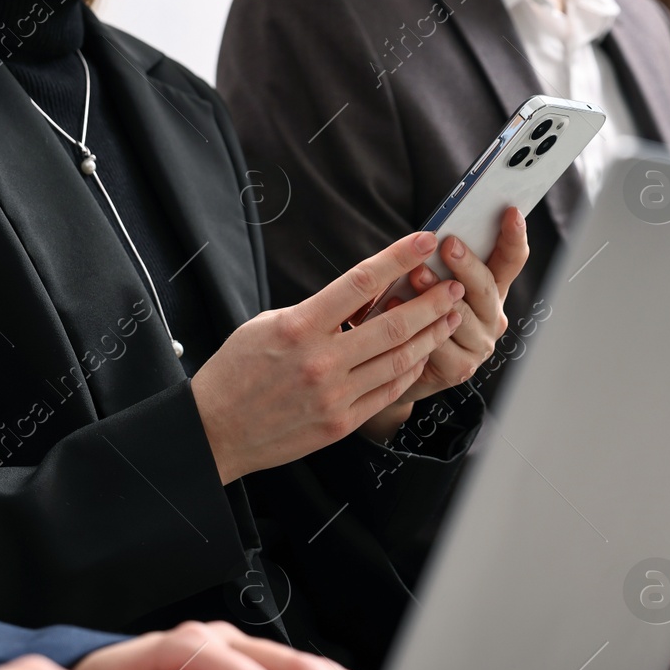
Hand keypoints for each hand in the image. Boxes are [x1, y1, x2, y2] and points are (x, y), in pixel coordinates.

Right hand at [191, 232, 464, 481]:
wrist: (216, 429)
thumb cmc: (237, 371)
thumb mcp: (268, 324)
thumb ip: (317, 310)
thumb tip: (363, 293)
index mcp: (299, 326)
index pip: (360, 282)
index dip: (397, 258)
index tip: (423, 240)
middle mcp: (321, 361)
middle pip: (392, 324)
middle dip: (432, 302)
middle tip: (454, 286)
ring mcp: (334, 395)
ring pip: (399, 359)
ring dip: (431, 335)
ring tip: (450, 317)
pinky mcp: (341, 422)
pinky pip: (388, 391)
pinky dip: (411, 370)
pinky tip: (424, 353)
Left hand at [393, 207, 529, 402]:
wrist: (395, 365)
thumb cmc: (412, 312)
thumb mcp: (429, 281)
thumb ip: (438, 263)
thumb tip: (429, 236)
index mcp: (490, 289)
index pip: (511, 260)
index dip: (514, 236)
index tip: (510, 212)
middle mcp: (492, 316)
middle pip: (487, 287)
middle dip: (467, 264)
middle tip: (448, 244)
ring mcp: (480, 344)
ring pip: (463, 316)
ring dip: (437, 294)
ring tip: (415, 276)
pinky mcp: (461, 368)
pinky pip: (442, 346)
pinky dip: (418, 329)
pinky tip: (396, 311)